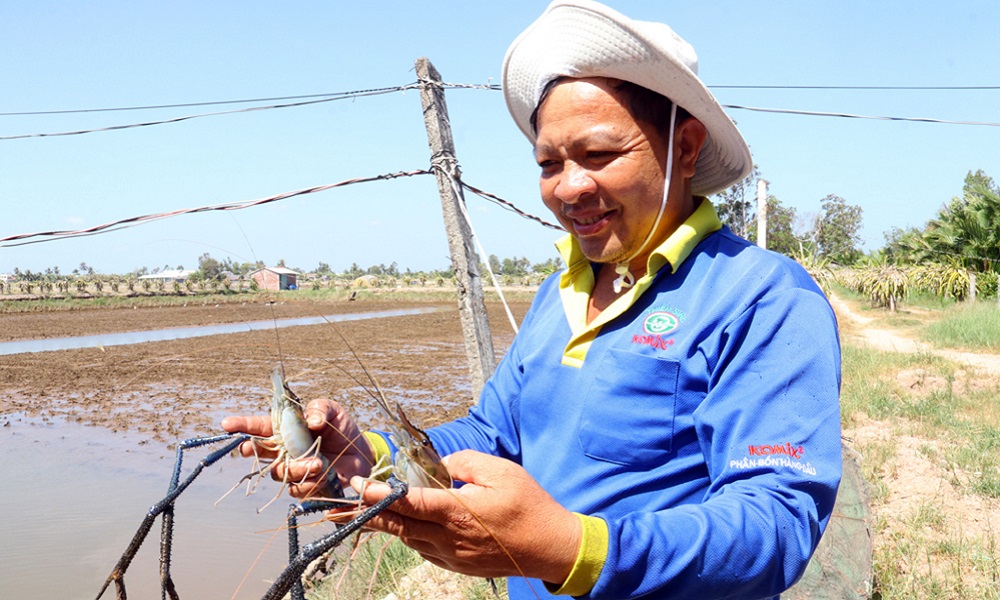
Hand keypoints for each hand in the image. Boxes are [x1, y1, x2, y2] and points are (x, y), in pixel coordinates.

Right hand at [221, 398, 373, 497]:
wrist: (361, 452)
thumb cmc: (341, 428)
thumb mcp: (333, 411)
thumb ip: (320, 409)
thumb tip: (311, 421)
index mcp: (286, 429)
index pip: (260, 426)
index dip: (242, 425)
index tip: (227, 425)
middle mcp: (284, 450)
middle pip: (260, 452)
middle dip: (254, 450)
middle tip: (251, 449)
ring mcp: (293, 469)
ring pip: (279, 473)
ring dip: (296, 468)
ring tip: (318, 462)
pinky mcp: (305, 486)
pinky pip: (298, 489)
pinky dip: (311, 482)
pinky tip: (324, 474)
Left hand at [351, 450, 580, 585]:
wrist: (551, 547)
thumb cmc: (529, 505)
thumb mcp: (500, 471)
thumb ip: (463, 463)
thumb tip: (439, 466)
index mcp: (457, 512)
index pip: (408, 503)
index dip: (379, 494)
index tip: (358, 485)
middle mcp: (449, 538)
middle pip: (399, 525)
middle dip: (368, 513)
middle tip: (342, 505)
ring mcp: (452, 556)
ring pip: (409, 539)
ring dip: (388, 525)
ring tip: (366, 512)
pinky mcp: (458, 565)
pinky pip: (424, 550)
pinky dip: (410, 536)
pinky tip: (405, 525)